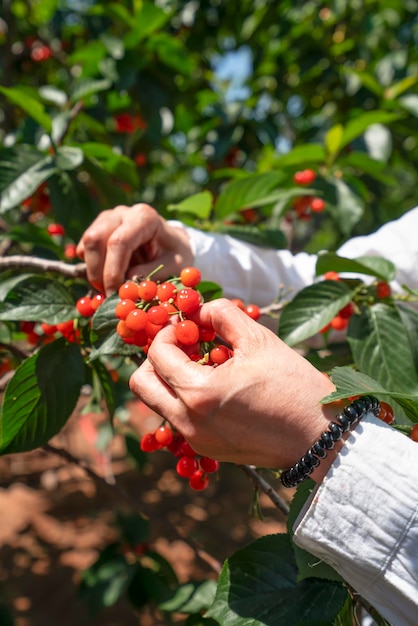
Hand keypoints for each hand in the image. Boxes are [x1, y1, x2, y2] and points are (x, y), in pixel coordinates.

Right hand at [76, 204, 192, 294]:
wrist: (172, 243)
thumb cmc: (175, 254)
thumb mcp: (174, 266)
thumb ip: (152, 273)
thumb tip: (127, 284)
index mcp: (144, 217)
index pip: (119, 242)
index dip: (113, 271)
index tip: (115, 295)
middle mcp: (123, 213)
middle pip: (95, 239)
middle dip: (98, 273)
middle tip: (109, 296)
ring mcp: (107, 218)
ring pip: (86, 244)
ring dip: (93, 272)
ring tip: (110, 289)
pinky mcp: (98, 228)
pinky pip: (84, 248)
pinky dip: (91, 267)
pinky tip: (108, 277)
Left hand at [129, 298, 337, 470]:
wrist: (319, 437)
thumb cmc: (293, 385)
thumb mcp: (259, 339)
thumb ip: (222, 314)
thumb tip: (200, 309)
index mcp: (198, 392)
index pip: (157, 354)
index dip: (168, 332)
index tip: (189, 326)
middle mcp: (188, 421)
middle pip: (141, 385)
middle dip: (156, 358)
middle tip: (185, 346)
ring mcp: (196, 440)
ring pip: (158, 403)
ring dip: (170, 379)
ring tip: (204, 365)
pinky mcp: (207, 449)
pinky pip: (178, 420)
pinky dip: (185, 399)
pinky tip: (216, 388)